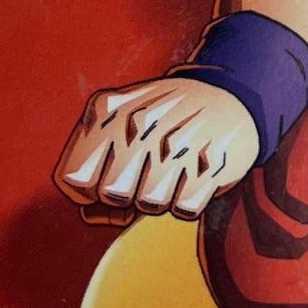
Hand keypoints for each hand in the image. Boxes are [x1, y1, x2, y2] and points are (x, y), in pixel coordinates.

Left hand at [53, 78, 260, 224]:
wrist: (233, 94)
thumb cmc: (165, 116)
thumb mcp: (123, 122)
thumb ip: (96, 165)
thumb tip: (88, 214)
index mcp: (110, 109)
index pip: (74, 179)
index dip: (87, 191)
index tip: (103, 181)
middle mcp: (142, 121)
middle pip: (113, 194)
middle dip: (126, 194)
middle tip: (144, 174)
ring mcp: (179, 140)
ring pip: (149, 204)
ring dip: (159, 198)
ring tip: (172, 171)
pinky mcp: (213, 162)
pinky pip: (184, 208)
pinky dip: (187, 200)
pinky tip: (194, 175)